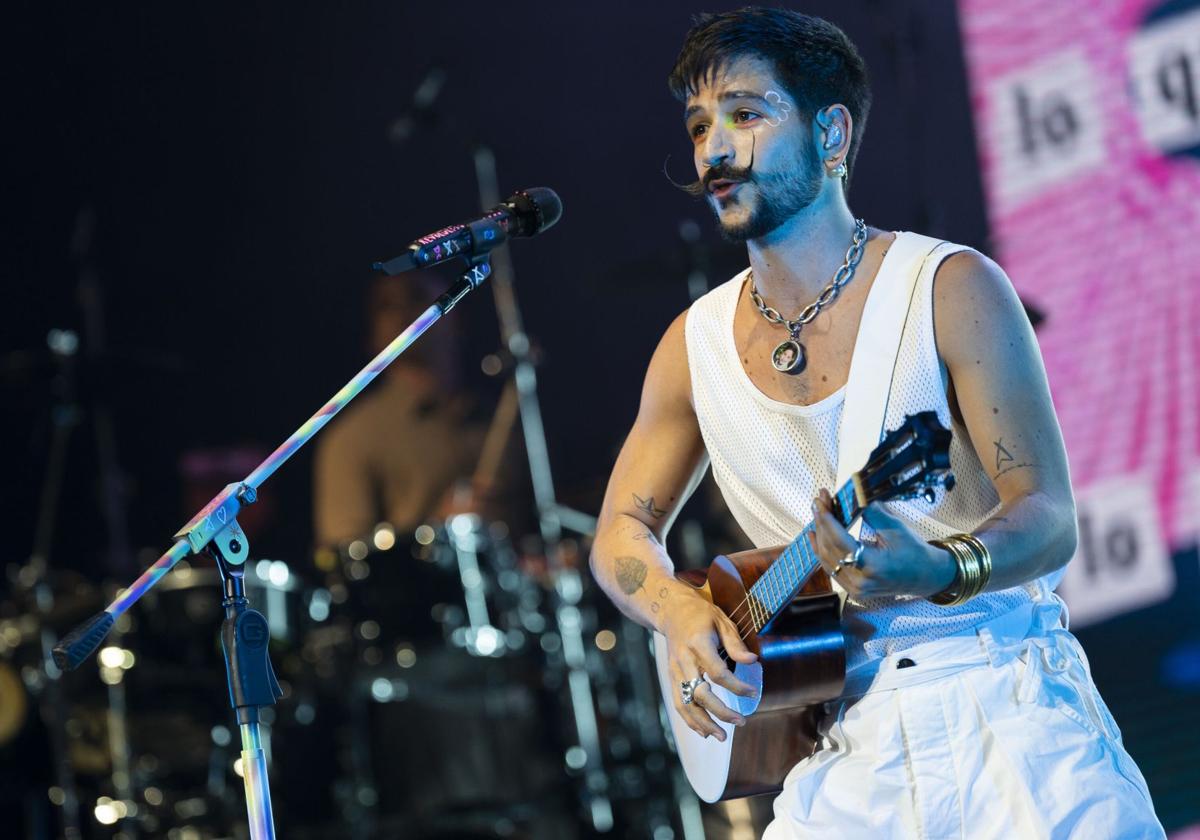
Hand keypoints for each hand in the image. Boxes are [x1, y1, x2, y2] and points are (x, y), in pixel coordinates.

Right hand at [659, 587, 757, 740]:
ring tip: (721, 737)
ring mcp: (674, 671)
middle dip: (720, 711)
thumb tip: (753, 662)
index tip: (753, 692)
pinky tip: (704, 732)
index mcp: (697, 644)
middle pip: (699, 693)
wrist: (671, 611)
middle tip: (740, 721)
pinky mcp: (672, 678)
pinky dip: (690, 720)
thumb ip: (735, 644)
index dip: (736, 686)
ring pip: (685, 704)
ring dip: (702, 723)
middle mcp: (683, 661)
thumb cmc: (701, 615)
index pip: (717, 673)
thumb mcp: (722, 621)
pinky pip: (679, 703)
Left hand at [809, 488, 956, 598]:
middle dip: (822, 522)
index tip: (819, 502)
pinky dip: (822, 550)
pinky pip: (831, 568)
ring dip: (820, 534)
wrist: (926, 576)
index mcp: (872, 567)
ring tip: (818, 512)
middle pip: (830, 549)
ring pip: (827, 559)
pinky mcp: (854, 590)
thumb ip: (871, 513)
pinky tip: (816, 534)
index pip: (839, 541)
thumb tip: (852, 497)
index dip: (827, 520)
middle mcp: (860, 582)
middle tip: (819, 501)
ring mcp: (856, 589)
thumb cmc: (914, 552)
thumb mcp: (896, 528)